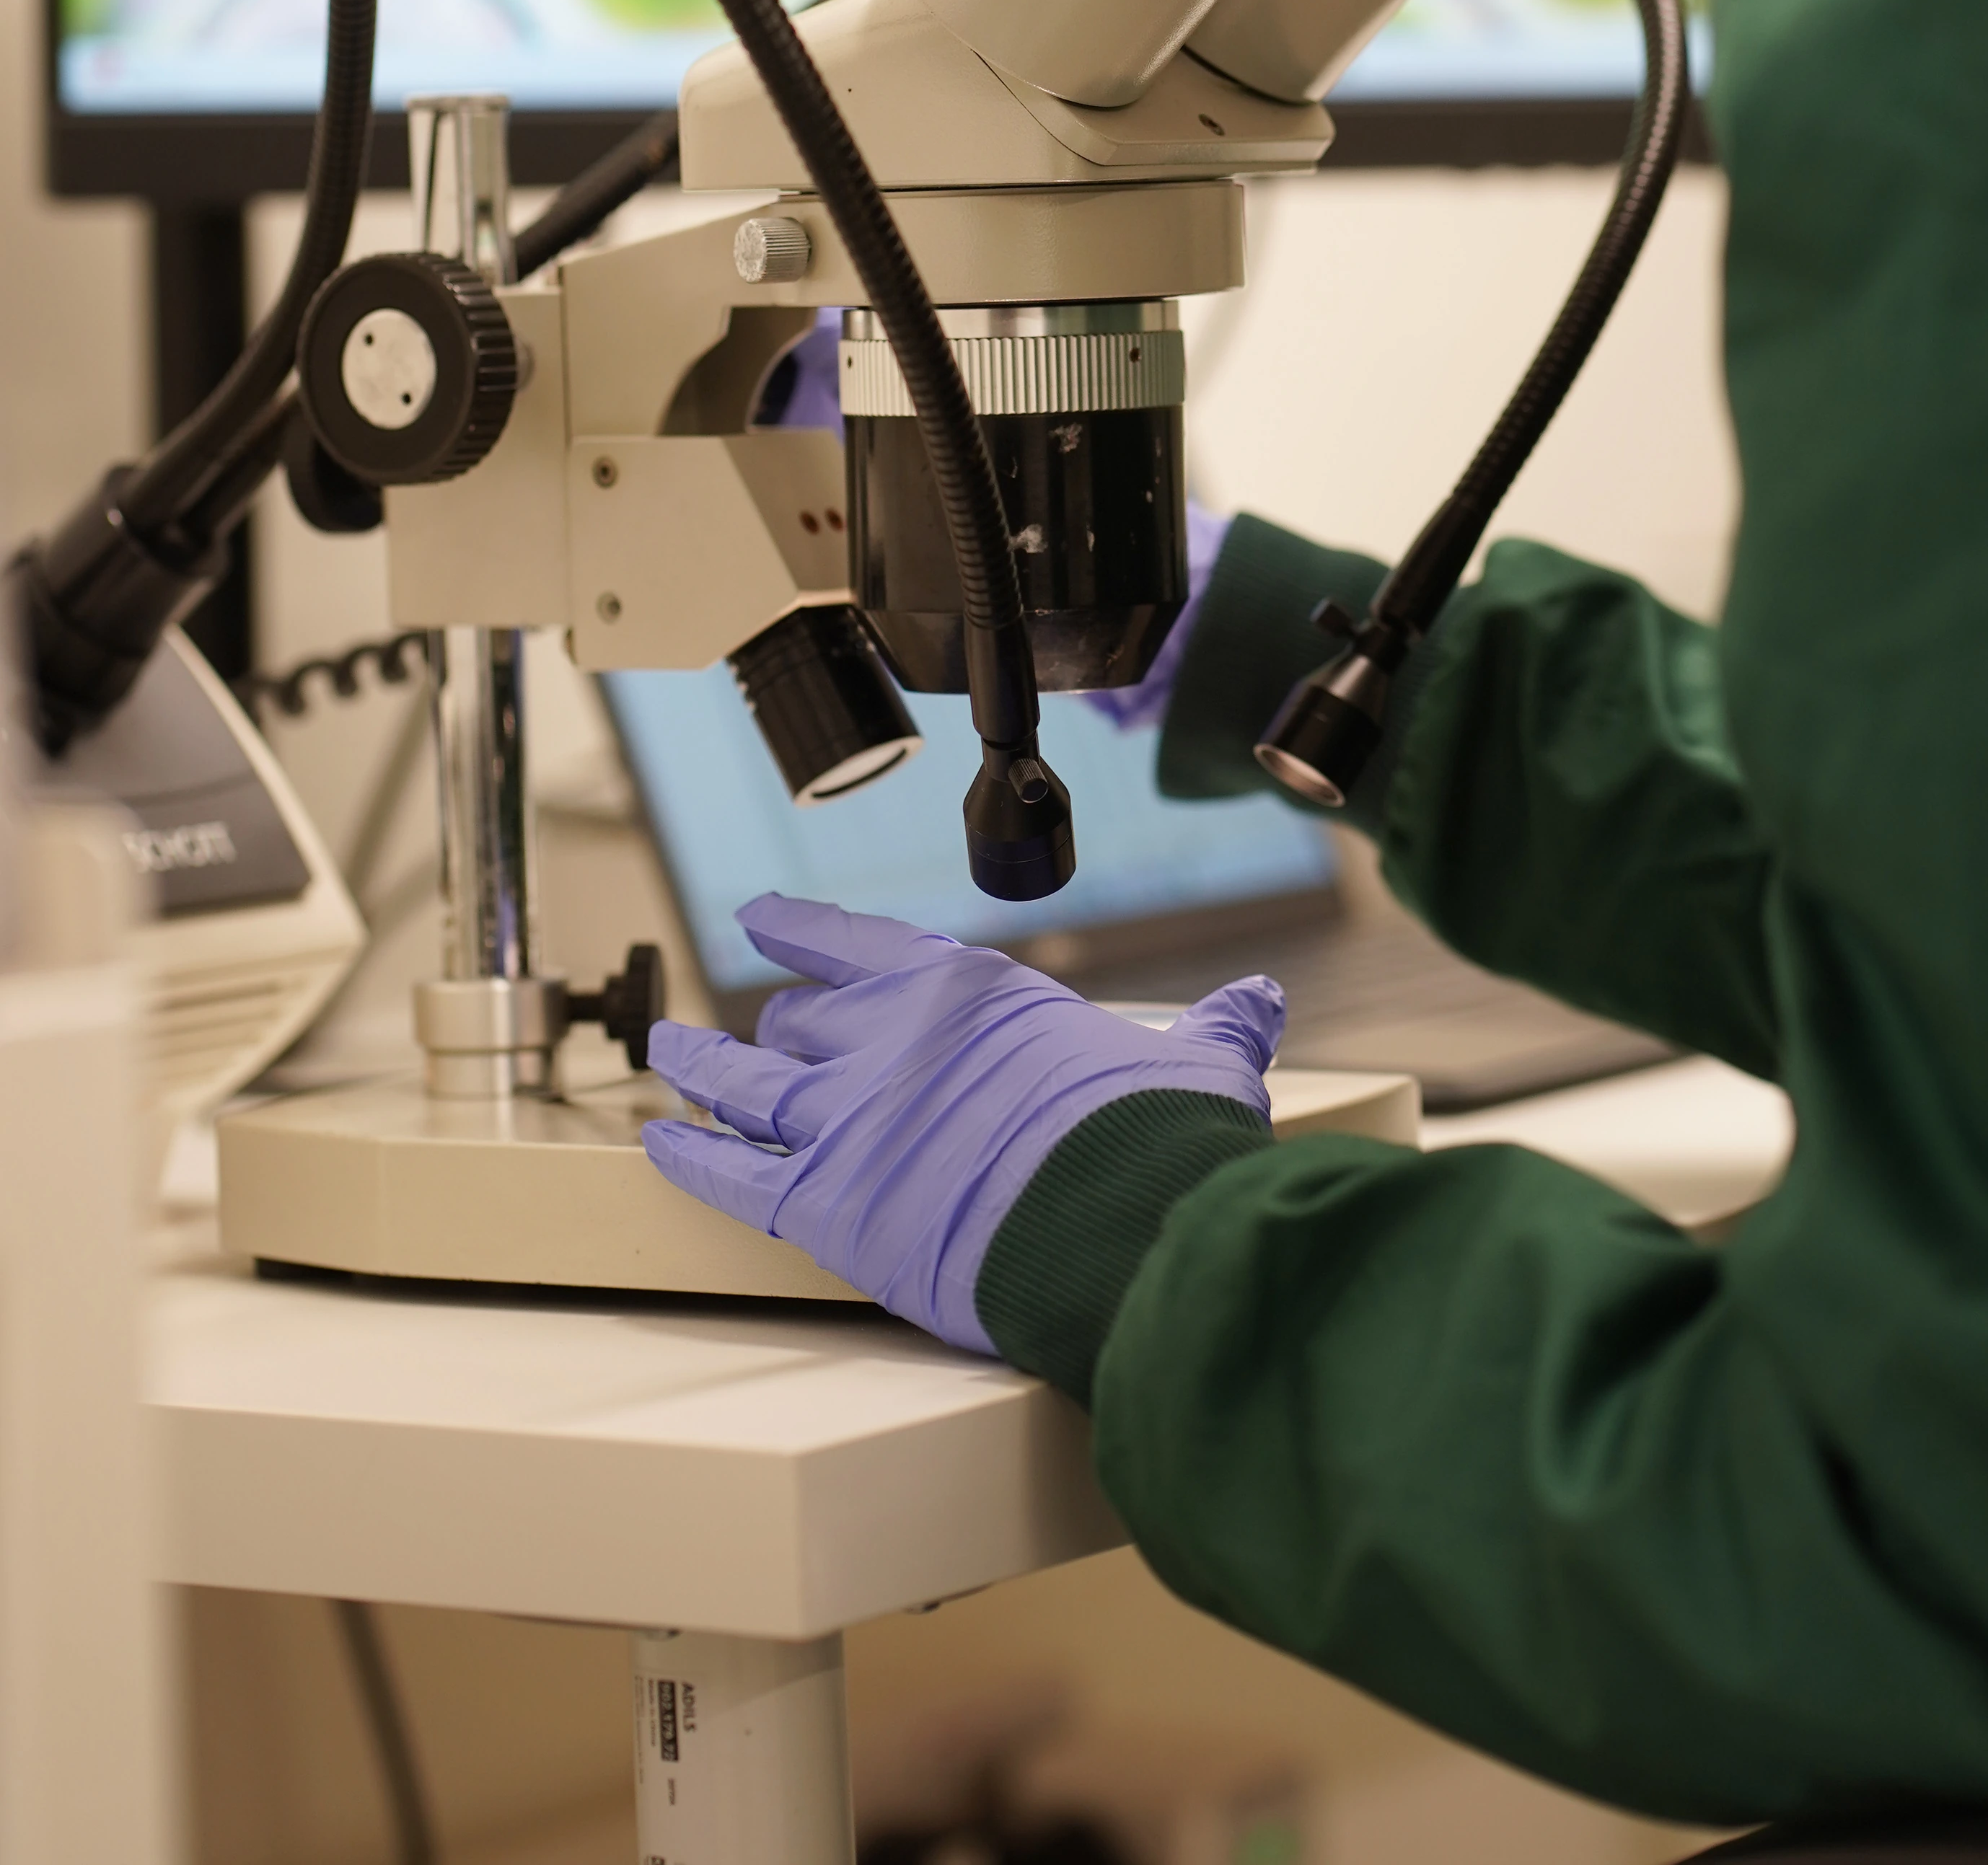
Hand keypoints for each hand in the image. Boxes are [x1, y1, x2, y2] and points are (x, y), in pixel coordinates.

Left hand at [643, 893, 1283, 1349]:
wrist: (1120, 1223)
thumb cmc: (1151, 1142)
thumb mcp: (1189, 1064)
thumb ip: (1211, 1029)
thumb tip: (1258, 1003)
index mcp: (959, 991)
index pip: (851, 941)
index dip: (796, 929)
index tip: (759, 917)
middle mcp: (883, 1037)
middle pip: (796, 1024)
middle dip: (777, 1034)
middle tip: (757, 1041)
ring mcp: (841, 1115)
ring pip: (734, 1079)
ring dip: (695, 1066)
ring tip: (666, 1055)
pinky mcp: (820, 1201)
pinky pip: (723, 1169)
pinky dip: (683, 1154)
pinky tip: (654, 1143)